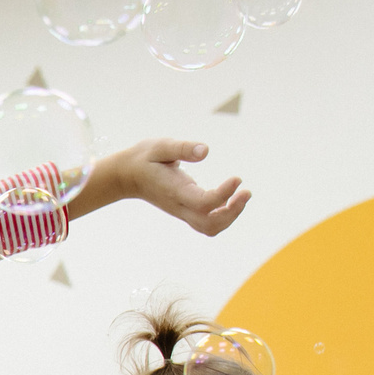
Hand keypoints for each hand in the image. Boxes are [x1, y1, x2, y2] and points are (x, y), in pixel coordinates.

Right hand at [81, 139, 249, 235]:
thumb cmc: (145, 158)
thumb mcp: (160, 146)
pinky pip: (208, 223)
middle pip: (209, 224)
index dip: (224, 194)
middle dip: (232, 212)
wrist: (127, 176)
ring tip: (243, 195)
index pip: (203, 202)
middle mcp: (179, 206)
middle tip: (246, 191)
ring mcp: (182, 211)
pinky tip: (232, 198)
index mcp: (174, 191)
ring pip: (210, 228)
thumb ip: (182, 148)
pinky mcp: (186, 211)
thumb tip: (205, 151)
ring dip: (231, 216)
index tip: (238, 178)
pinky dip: (224, 215)